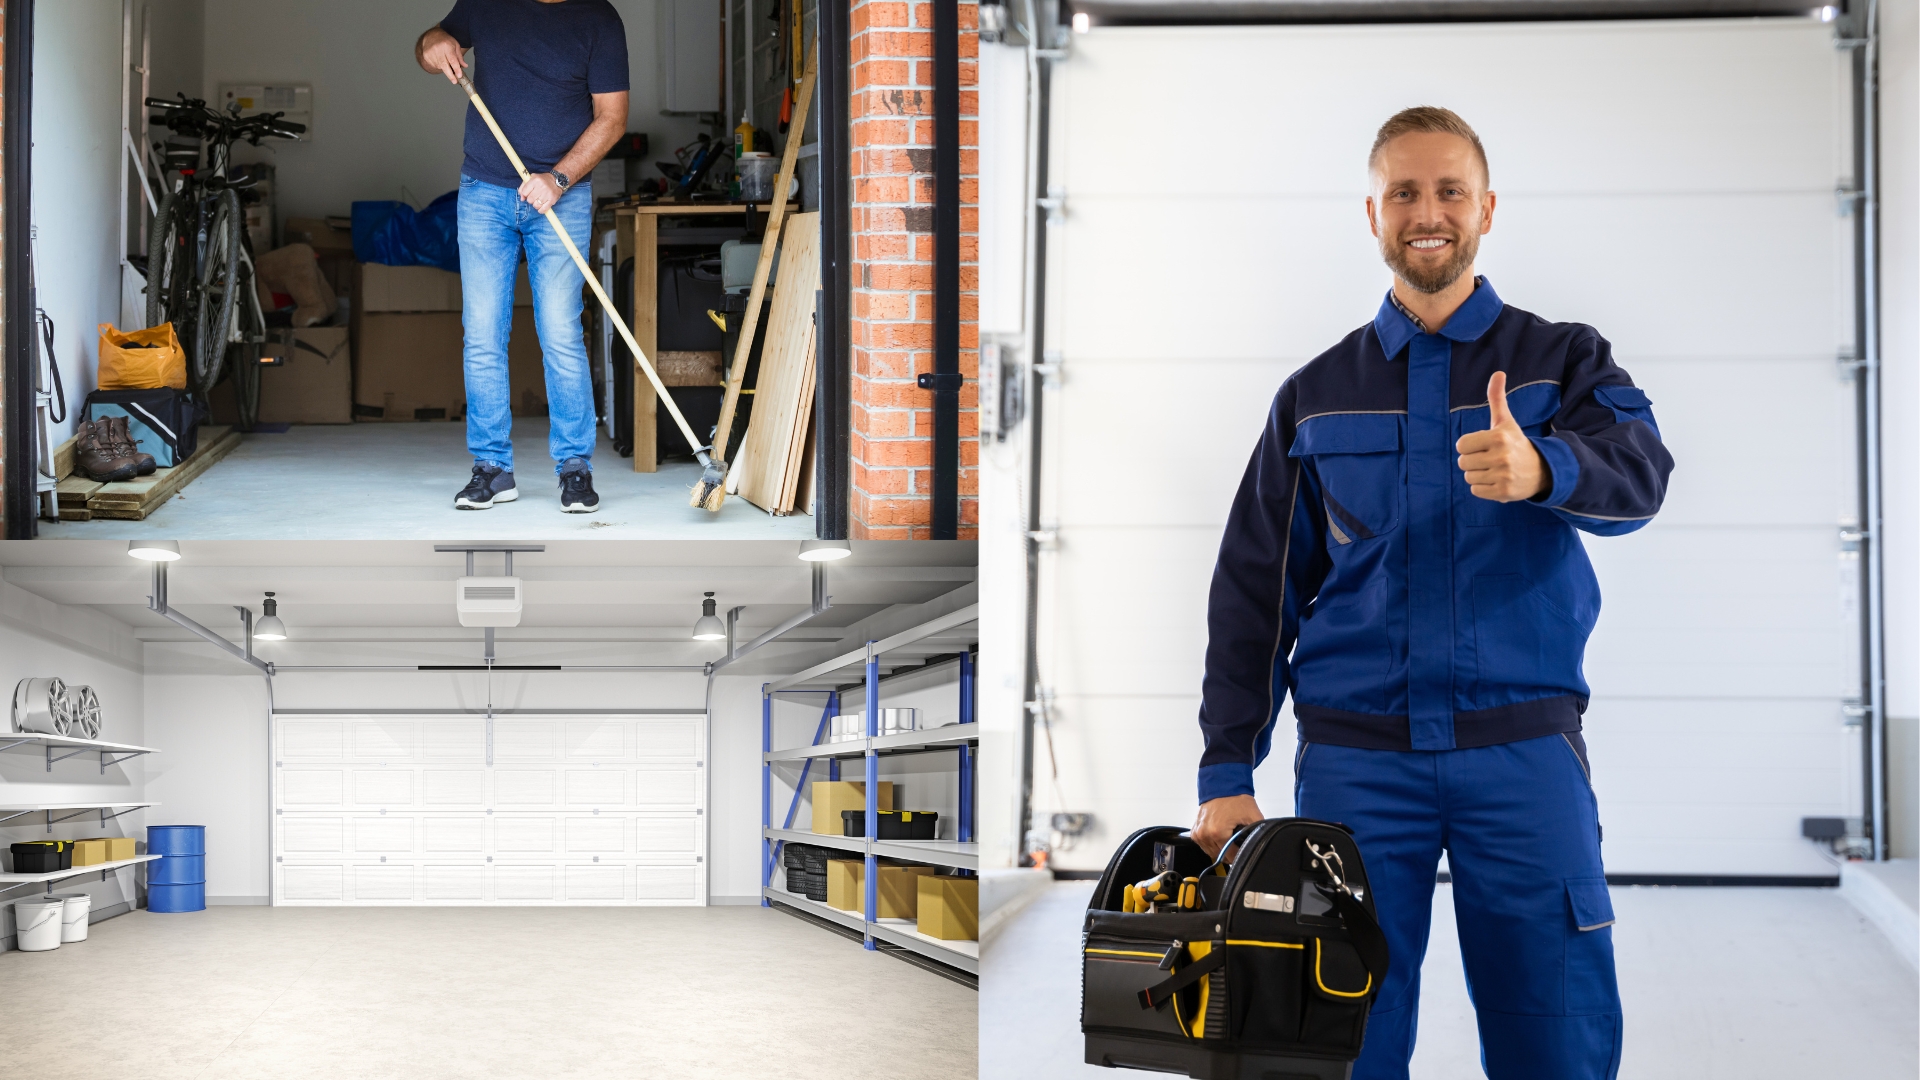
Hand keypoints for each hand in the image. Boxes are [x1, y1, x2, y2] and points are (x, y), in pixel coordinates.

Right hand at [417, 28, 465, 82]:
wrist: (431, 36)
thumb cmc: (445, 41)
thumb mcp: (455, 45)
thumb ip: (460, 57)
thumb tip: (464, 66)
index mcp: (446, 45)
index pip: (452, 59)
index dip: (456, 68)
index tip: (459, 75)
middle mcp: (438, 49)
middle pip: (444, 65)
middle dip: (450, 75)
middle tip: (454, 81)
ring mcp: (430, 53)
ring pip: (440, 66)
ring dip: (445, 69)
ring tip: (447, 63)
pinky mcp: (426, 56)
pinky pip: (434, 66)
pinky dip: (439, 66)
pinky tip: (440, 60)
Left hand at [519, 174, 562, 212]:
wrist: (557, 180)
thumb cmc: (542, 180)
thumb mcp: (531, 179)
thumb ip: (523, 187)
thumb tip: (522, 198)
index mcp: (535, 180)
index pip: (524, 192)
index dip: (525, 195)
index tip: (528, 194)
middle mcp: (541, 186)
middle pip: (530, 200)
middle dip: (531, 200)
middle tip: (535, 197)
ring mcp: (547, 193)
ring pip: (536, 205)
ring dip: (536, 205)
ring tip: (538, 201)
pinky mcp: (552, 200)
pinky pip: (543, 209)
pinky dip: (541, 210)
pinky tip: (541, 207)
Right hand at [1193, 795, 1262, 858]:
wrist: (1222, 785)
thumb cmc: (1234, 797)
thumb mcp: (1254, 816)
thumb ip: (1259, 833)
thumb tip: (1262, 844)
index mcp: (1217, 833)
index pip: (1230, 856)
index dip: (1241, 856)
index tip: (1246, 852)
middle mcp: (1205, 834)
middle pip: (1220, 856)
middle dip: (1231, 853)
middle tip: (1239, 844)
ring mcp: (1198, 833)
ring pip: (1211, 853)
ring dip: (1221, 850)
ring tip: (1229, 839)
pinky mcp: (1195, 831)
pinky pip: (1204, 845)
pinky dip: (1212, 844)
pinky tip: (1220, 837)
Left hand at [1456, 371, 1548, 501]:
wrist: (1542, 470)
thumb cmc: (1515, 443)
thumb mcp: (1506, 421)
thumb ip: (1497, 398)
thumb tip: (1498, 372)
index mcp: (1498, 437)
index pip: (1461, 445)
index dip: (1470, 446)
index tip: (1484, 445)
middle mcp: (1501, 456)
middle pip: (1463, 463)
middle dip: (1473, 461)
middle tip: (1490, 459)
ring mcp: (1503, 475)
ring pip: (1469, 478)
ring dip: (1478, 475)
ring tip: (1494, 469)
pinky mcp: (1503, 492)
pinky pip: (1476, 491)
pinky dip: (1483, 488)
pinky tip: (1497, 480)